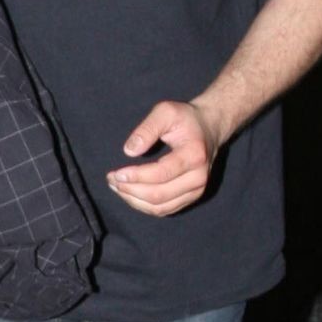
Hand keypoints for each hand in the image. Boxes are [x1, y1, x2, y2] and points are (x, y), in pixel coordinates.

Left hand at [106, 99, 221, 217]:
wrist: (209, 128)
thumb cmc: (185, 119)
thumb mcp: (165, 112)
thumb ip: (147, 129)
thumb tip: (129, 151)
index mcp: (194, 155)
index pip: (161, 174)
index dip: (136, 176)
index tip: (116, 173)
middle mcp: (199, 177)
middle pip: (158, 195)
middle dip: (130, 190)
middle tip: (111, 179)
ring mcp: (196, 190)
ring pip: (159, 207)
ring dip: (133, 200)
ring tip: (116, 186)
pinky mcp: (191, 197)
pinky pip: (163, 209)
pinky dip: (143, 205)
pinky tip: (129, 193)